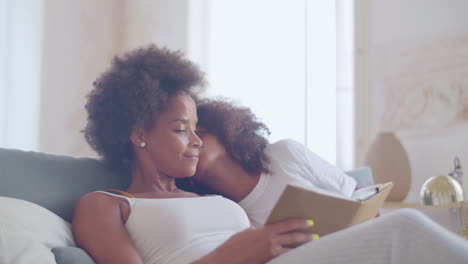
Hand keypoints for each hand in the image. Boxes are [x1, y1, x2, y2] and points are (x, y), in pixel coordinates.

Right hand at [195, 218, 314, 263]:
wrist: (226, 260)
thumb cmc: (234, 245)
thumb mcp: (248, 232)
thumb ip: (260, 231)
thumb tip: (269, 230)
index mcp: (265, 231)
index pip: (287, 224)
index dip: (300, 223)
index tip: (309, 222)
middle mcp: (270, 242)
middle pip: (293, 238)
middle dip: (306, 237)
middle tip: (316, 236)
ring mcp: (270, 254)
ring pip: (292, 251)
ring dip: (302, 249)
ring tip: (312, 248)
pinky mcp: (268, 262)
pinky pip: (284, 260)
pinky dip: (291, 258)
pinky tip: (298, 259)